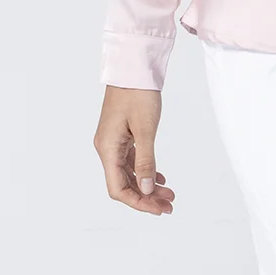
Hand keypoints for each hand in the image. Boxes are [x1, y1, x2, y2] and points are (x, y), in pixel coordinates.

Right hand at [94, 86, 176, 214]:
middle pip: (123, 183)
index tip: (159, 209)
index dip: (138, 202)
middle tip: (169, 205)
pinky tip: (159, 177)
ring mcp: (113, 140)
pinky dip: (145, 169)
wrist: (134, 65)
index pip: (118, 188)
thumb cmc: (138, 93)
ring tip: (169, 194)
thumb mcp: (145, 129)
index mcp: (107, 148)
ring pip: (128, 172)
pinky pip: (131, 158)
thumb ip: (145, 161)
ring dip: (147, 184)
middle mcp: (106, 147)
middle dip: (145, 196)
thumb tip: (145, 190)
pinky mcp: (121, 132)